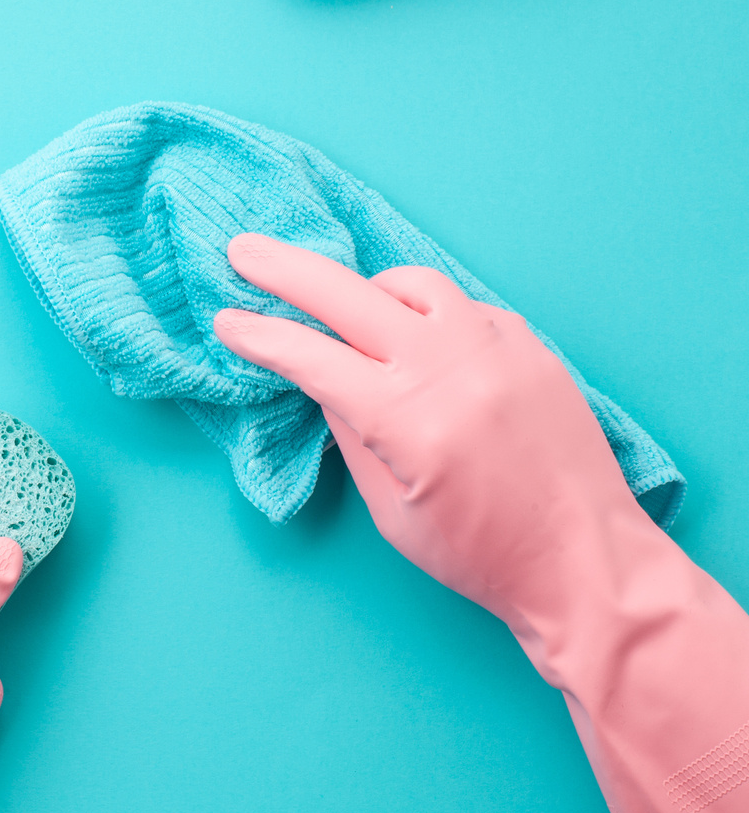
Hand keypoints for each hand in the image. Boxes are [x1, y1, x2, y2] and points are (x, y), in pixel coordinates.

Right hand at [209, 231, 634, 635]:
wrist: (586, 561)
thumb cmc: (481, 554)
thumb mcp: (391, 511)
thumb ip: (352, 436)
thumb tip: (323, 383)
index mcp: (408, 421)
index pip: (312, 358)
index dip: (260, 337)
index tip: (226, 321)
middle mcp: (450, 369)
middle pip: (346, 296)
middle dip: (284, 271)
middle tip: (242, 251)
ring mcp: (496, 349)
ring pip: (409, 283)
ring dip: (362, 286)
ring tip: (337, 303)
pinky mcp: (529, 345)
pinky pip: (460, 304)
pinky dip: (423, 309)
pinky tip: (412, 334)